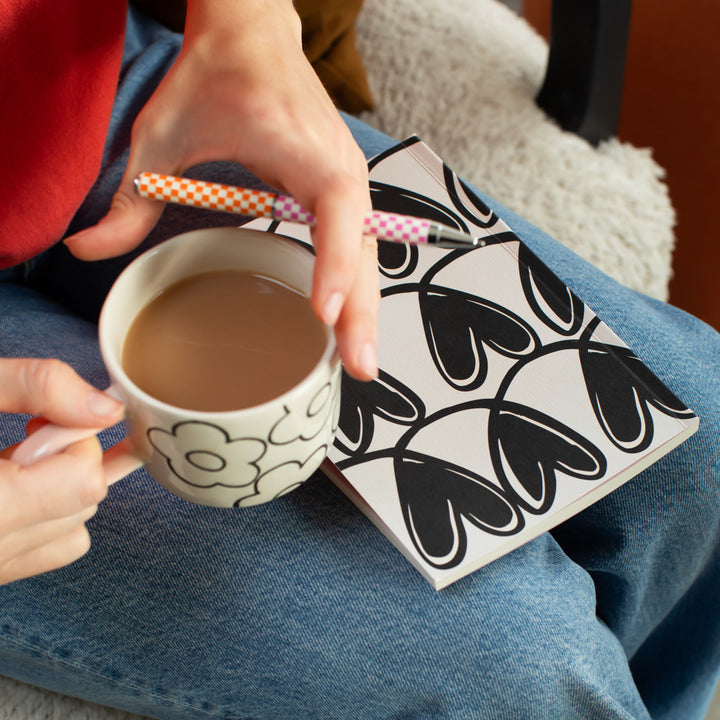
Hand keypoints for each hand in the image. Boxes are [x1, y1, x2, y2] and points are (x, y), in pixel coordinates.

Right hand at [0, 359, 123, 583]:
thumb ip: (33, 387)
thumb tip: (104, 406)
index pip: (84, 480)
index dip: (76, 438)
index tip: (46, 415)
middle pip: (86, 502)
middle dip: (71, 456)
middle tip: (29, 430)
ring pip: (75, 530)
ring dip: (63, 486)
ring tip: (14, 459)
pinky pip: (49, 550)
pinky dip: (48, 516)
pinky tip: (13, 487)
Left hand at [65, 0, 378, 380]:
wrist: (252, 37)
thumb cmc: (216, 76)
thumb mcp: (163, 135)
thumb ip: (131, 198)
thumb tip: (87, 249)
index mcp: (300, 146)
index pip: (335, 209)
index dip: (334, 263)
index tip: (324, 314)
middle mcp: (338, 166)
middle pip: (363, 248)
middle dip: (362, 310)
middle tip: (358, 368)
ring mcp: (347, 179)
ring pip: (368, 253)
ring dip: (366, 307)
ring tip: (358, 360)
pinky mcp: (343, 191)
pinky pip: (358, 246)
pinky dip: (355, 285)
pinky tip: (348, 322)